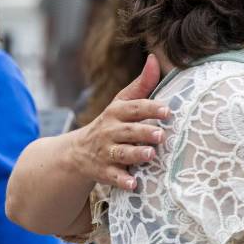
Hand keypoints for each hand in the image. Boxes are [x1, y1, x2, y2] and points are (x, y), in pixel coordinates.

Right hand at [71, 54, 168, 190]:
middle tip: (161, 135)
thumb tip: (155, 59)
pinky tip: (134, 184)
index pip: (134, 108)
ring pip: (121, 153)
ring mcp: (105, 152)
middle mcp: (110, 131)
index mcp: (117, 113)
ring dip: (135, 154)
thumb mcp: (121, 103)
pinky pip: (113, 177)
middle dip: (144, 132)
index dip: (150, 108)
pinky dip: (122, 180)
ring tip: (150, 155)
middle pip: (128, 130)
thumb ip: (141, 85)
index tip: (167, 111)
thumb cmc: (111, 123)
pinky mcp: (103, 171)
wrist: (76, 153)